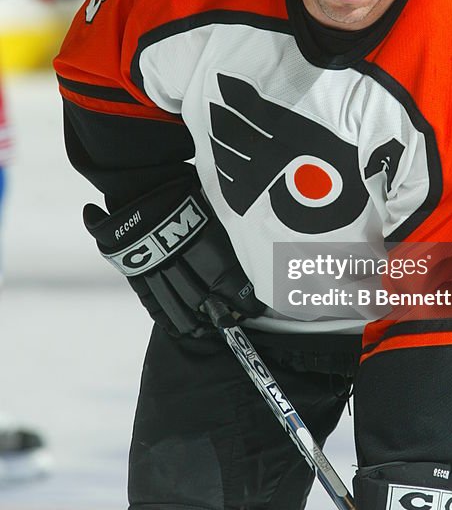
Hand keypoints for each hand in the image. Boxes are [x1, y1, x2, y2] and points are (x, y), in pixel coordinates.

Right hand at [83, 177, 264, 336]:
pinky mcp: (138, 275)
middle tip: (231, 320)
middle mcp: (186, 266)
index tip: (254, 307)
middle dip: (222, 316)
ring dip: (196, 323)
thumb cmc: (180, 186)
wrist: (138, 181)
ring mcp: (161, 273)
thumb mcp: (212, 203)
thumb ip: (226, 227)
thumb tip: (250, 231)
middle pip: (208, 304)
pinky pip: (153, 305)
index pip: (234, 288)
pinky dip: (166, 319)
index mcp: (210, 249)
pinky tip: (177, 327)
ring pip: (181, 310)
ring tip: (205, 328)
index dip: (246, 302)